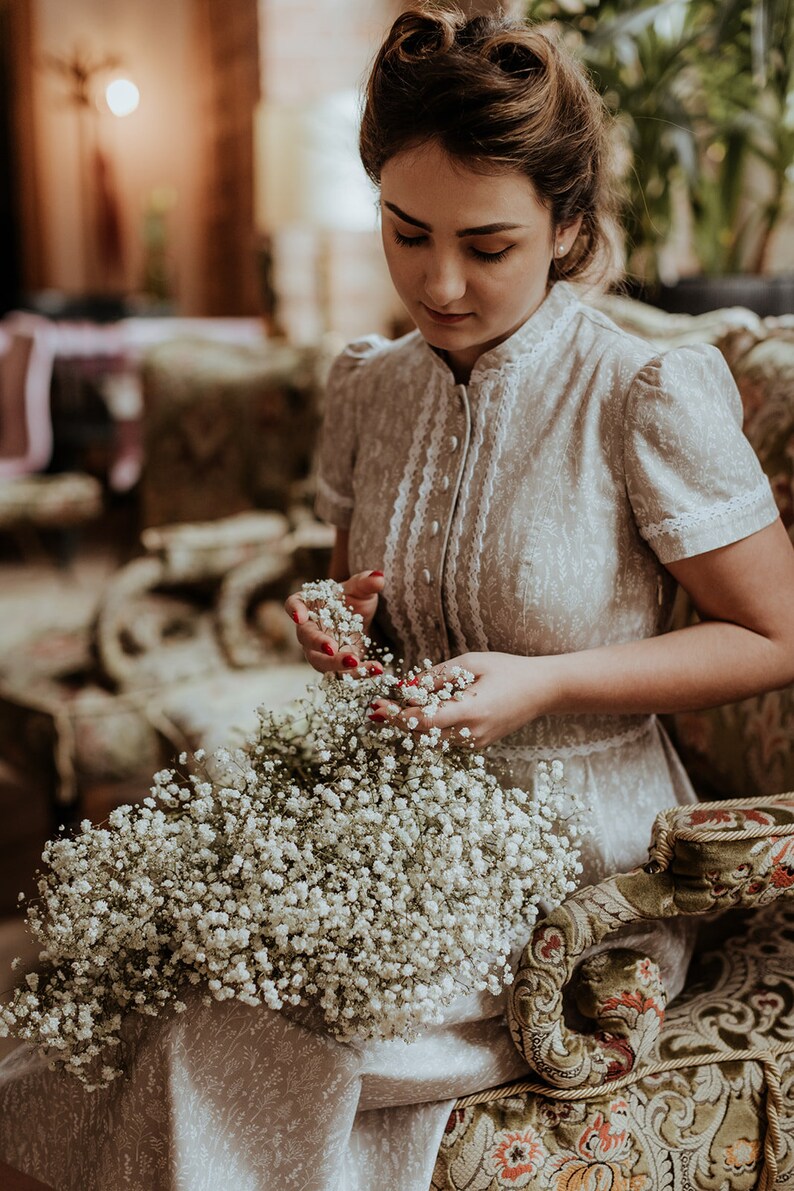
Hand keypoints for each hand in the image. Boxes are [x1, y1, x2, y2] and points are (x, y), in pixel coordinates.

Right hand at [284, 570, 385, 674]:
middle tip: (331, 648)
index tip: (299, 615)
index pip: (293, 605)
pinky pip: (343, 673)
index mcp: (307, 604)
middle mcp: (308, 630)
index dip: (294, 610)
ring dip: (335, 664)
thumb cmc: (353, 599)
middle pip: (305, 638)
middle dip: (317, 643)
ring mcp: (319, 651)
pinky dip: (360, 672)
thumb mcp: (361, 589)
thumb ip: (366, 583)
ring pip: (320, 661)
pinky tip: (376, 668)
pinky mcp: (336, 666)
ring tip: (355, 662)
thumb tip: (379, 577)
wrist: (360, 619)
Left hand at [368, 652, 557, 746]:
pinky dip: (432, 727)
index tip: (376, 708)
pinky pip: (447, 738)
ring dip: (414, 725)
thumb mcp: (472, 662)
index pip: (424, 721)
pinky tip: (424, 712)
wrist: (543, 690)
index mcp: (471, 711)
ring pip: (433, 739)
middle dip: (399, 721)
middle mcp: (472, 733)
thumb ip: (438, 676)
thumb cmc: (508, 670)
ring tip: (395, 709)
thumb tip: (408, 687)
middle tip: (377, 709)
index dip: (397, 716)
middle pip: (423, 733)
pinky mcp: (479, 744)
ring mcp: (477, 742)